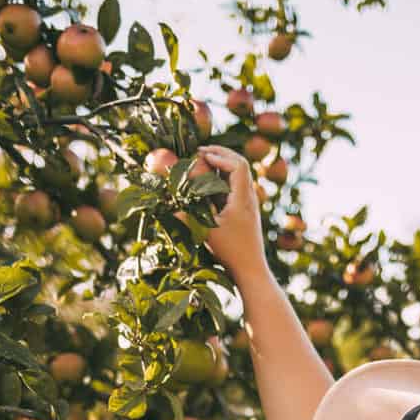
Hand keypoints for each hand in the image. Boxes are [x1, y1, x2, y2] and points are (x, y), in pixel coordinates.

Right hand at [192, 146, 267, 277]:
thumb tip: (168, 205)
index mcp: (242, 198)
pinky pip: (236, 185)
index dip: (220, 156)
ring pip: (240, 174)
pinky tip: (209, 181)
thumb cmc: (230, 251)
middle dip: (221, 154)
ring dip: (223, 164)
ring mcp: (249, 202)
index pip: (237, 165)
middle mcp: (250, 196)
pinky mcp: (245, 210)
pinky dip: (223, 177)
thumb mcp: (207, 232)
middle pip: (240, 164)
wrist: (250, 268)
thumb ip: (189, 215)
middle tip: (201, 151)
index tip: (201, 155)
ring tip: (204, 161)